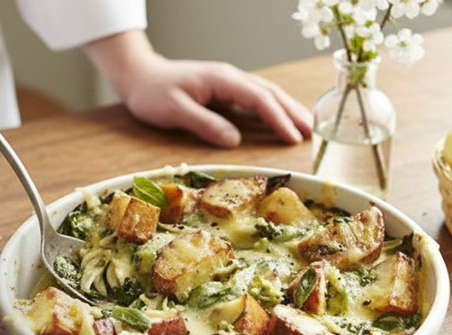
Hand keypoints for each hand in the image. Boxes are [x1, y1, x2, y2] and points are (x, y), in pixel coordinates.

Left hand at [85, 31, 311, 147]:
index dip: (277, 118)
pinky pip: (255, 97)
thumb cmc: (152, 93)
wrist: (139, 76)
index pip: (258, 98)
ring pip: (265, 92)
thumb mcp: (174, 111)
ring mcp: (228, 82)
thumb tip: (234, 140)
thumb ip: (204, 124)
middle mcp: (229, 77)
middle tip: (312, 133)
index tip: (292, 137)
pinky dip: (272, 107)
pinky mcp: (224, 89)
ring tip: (306, 126)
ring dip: (287, 108)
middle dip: (292, 112)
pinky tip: (281, 118)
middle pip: (269, 92)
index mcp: (220, 79)